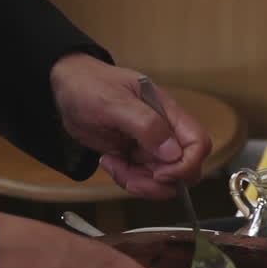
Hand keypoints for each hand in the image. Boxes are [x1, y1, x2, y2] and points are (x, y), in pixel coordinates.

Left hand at [50, 53, 211, 199]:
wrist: (68, 88)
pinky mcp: (136, 157)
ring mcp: (151, 147)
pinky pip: (142, 180)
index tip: (160, 173)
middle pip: (185, 169)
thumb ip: (146, 124)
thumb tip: (173, 152)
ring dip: (139, 182)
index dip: (187, 165)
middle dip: (159, 182)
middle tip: (132, 177)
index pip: (198, 143)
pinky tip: (109, 162)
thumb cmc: (90, 85)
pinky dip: (126, 179)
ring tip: (113, 165)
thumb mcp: (114, 102)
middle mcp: (165, 132)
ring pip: (162, 181)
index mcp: (167, 113)